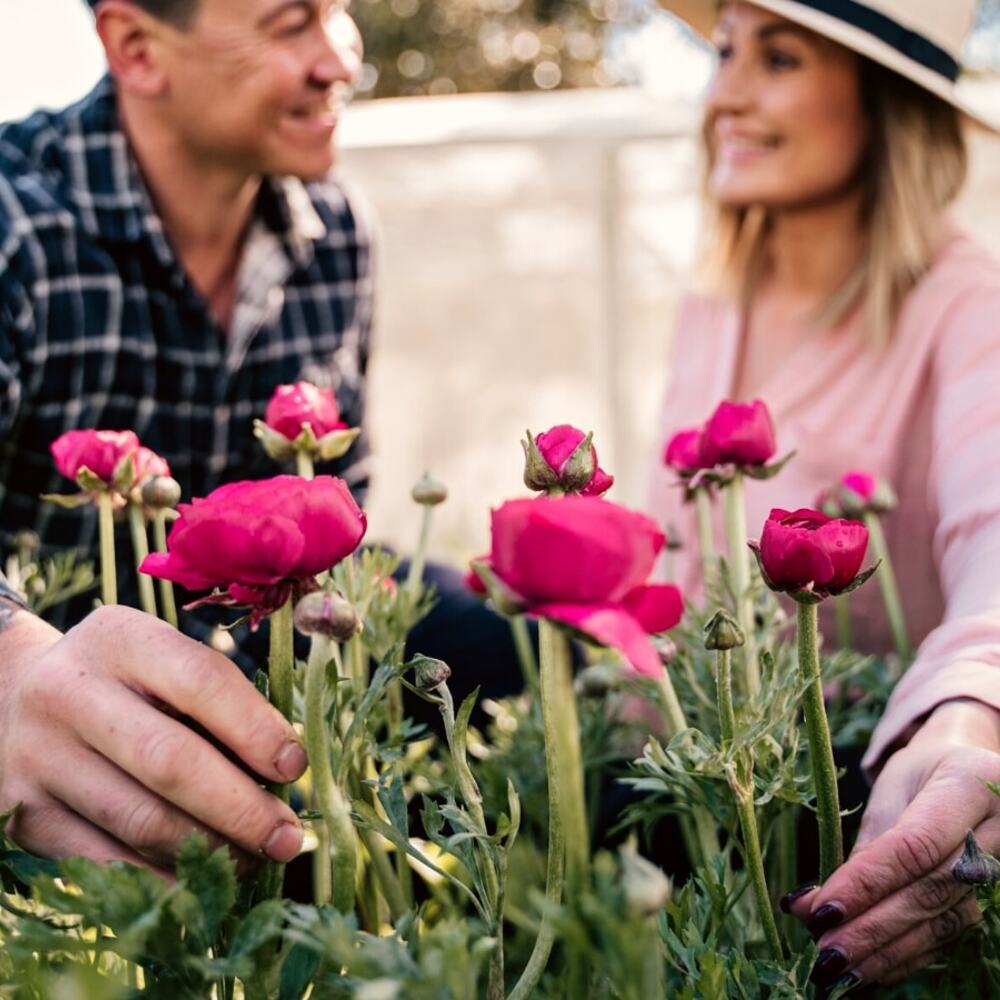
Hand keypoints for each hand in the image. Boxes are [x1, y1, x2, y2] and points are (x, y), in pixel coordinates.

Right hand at [0, 603, 306, 875]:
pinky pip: (105, 860)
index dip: (256, 729)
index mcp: (120, 639)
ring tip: (255, 860)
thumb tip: (285, 770)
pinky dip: (163, 879)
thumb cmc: (123, 681)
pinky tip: (202, 882)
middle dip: (241, 807)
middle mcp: (70, 692)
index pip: (202, 680)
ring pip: (139, 819)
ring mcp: (41, 756)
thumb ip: (220, 700)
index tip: (295, 767)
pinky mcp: (25, 816)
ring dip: (209, 850)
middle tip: (287, 836)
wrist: (13, 698)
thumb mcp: (163, 661)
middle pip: (171, 761)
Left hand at [785, 700, 999, 990]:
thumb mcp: (891, 791)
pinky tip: (870, 972)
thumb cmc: (921, 776)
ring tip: (840, 971)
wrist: (967, 776)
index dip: (866, 883)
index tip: (821, 910)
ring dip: (886, 953)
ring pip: (942, 922)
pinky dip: (906, 957)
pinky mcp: (995, 902)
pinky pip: (949, 935)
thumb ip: (865, 846)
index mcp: (968, 785)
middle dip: (872, 928)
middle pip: (929, 891)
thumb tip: (818, 907)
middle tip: (825, 954)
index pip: (914, 845)